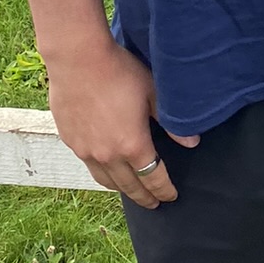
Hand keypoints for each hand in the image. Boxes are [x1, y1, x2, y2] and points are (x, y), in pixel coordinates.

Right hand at [45, 37, 198, 207]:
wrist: (78, 59)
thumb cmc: (119, 71)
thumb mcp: (153, 93)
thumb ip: (173, 123)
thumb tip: (192, 143)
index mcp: (133, 145)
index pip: (153, 178)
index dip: (164, 190)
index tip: (171, 196)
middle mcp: (108, 155)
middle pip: (129, 187)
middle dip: (144, 197)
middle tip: (154, 203)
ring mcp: (86, 151)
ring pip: (106, 181)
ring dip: (122, 189)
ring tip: (131, 190)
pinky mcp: (71, 141)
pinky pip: (89, 166)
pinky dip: (102, 173)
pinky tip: (106, 167)